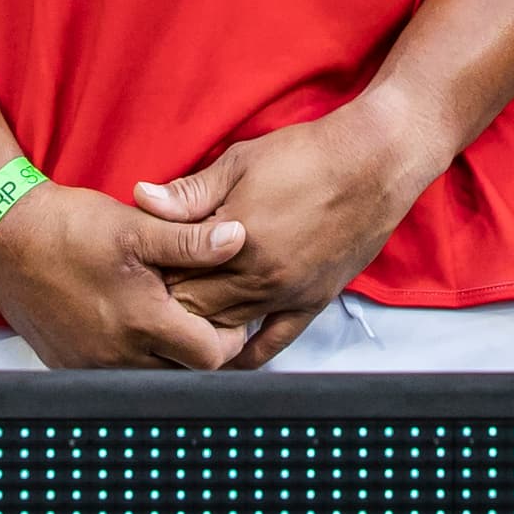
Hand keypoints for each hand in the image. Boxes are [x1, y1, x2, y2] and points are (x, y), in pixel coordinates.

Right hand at [0, 175, 251, 368]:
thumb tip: (238, 238)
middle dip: (198, 347)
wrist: (4, 236)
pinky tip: (128, 323)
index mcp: (142, 322)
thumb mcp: (135, 225)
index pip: (210, 357)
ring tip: (165, 316)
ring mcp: (90, 364)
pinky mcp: (68, 363)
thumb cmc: (68, 228)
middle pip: (183, 372)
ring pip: (150, 375)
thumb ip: (190, 240)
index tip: (226, 314)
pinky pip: (115, 373)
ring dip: (164, 353)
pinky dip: (131, 355)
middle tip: (200, 314)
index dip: (228, 337)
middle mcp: (117, 354)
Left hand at [134, 94, 446, 366]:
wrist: (372, 163)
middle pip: (197, 306)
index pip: (177, 272)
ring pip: (228, 326)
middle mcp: (260, 276)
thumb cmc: (306, 155)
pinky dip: (247, 354)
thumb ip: (190, 192)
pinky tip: (228, 357)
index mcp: (234, 240)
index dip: (155, 271)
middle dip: (173, 299)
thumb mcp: (239, 163)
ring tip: (179, 321)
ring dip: (203, 324)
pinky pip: (274, 342)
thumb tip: (141, 198)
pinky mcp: (312, 302)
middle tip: (153, 296)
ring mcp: (287, 294)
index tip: (142, 268)